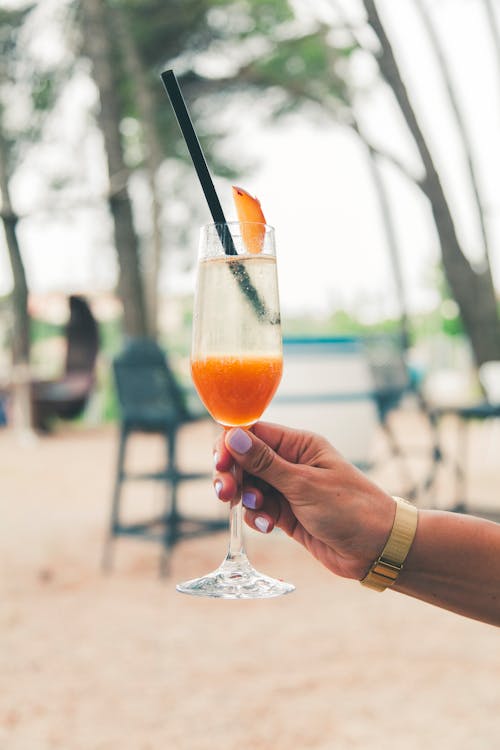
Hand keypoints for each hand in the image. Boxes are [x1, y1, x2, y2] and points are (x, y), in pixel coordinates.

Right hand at [213, 422, 395, 579]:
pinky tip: (268, 527)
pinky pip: (257, 508)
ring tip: (259, 512)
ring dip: (245, 499)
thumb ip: (265, 462)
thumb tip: (233, 436)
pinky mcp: (285, 512)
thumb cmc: (350, 509)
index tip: (220, 465)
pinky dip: (256, 517)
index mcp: (299, 444)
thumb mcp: (304, 484)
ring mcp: (287, 488)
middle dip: (232, 476)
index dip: (230, 445)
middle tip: (227, 494)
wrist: (376, 549)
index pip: (252, 433)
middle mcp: (290, 462)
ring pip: (248, 486)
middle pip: (244, 460)